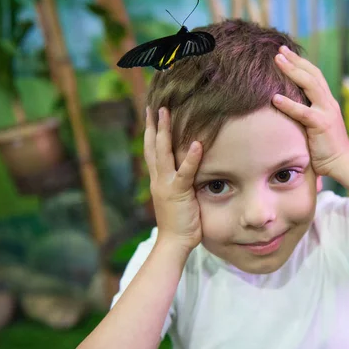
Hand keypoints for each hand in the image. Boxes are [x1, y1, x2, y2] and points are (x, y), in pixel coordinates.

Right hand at [144, 106, 202, 250]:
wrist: (173, 243)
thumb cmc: (180, 223)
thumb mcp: (178, 198)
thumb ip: (181, 182)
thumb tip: (189, 171)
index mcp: (158, 180)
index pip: (153, 151)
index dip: (152, 132)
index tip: (151, 115)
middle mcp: (158, 179)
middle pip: (153, 146)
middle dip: (153, 125)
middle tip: (154, 105)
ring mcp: (166, 185)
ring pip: (163, 153)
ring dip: (165, 131)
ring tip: (167, 112)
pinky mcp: (178, 193)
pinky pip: (185, 172)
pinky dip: (191, 158)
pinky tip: (197, 143)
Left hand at [272, 45, 348, 176]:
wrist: (344, 164)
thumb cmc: (327, 149)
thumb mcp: (317, 127)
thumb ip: (307, 115)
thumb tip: (288, 110)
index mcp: (328, 102)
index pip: (315, 76)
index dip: (301, 63)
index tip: (286, 53)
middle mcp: (328, 103)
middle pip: (312, 74)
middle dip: (295, 60)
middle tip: (279, 50)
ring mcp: (326, 112)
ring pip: (309, 85)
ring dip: (292, 71)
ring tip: (277, 60)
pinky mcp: (321, 125)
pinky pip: (302, 111)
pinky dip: (288, 104)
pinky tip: (275, 98)